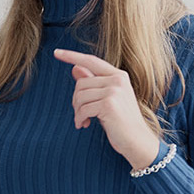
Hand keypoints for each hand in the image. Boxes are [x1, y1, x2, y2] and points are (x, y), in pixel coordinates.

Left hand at [53, 48, 160, 169]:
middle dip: (75, 100)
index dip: (72, 56)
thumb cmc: (120, 121)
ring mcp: (114, 91)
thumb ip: (92, 84)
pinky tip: (83, 125)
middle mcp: (118, 80)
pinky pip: (83, 109)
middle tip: (80, 113)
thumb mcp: (106, 99)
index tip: (56, 53)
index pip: (91, 61)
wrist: (137, 141)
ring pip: (80, 96)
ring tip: (83, 120)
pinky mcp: (109, 104)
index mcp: (118, 76)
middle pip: (81, 83)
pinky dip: (79, 119)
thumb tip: (74, 68)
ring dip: (77, 111)